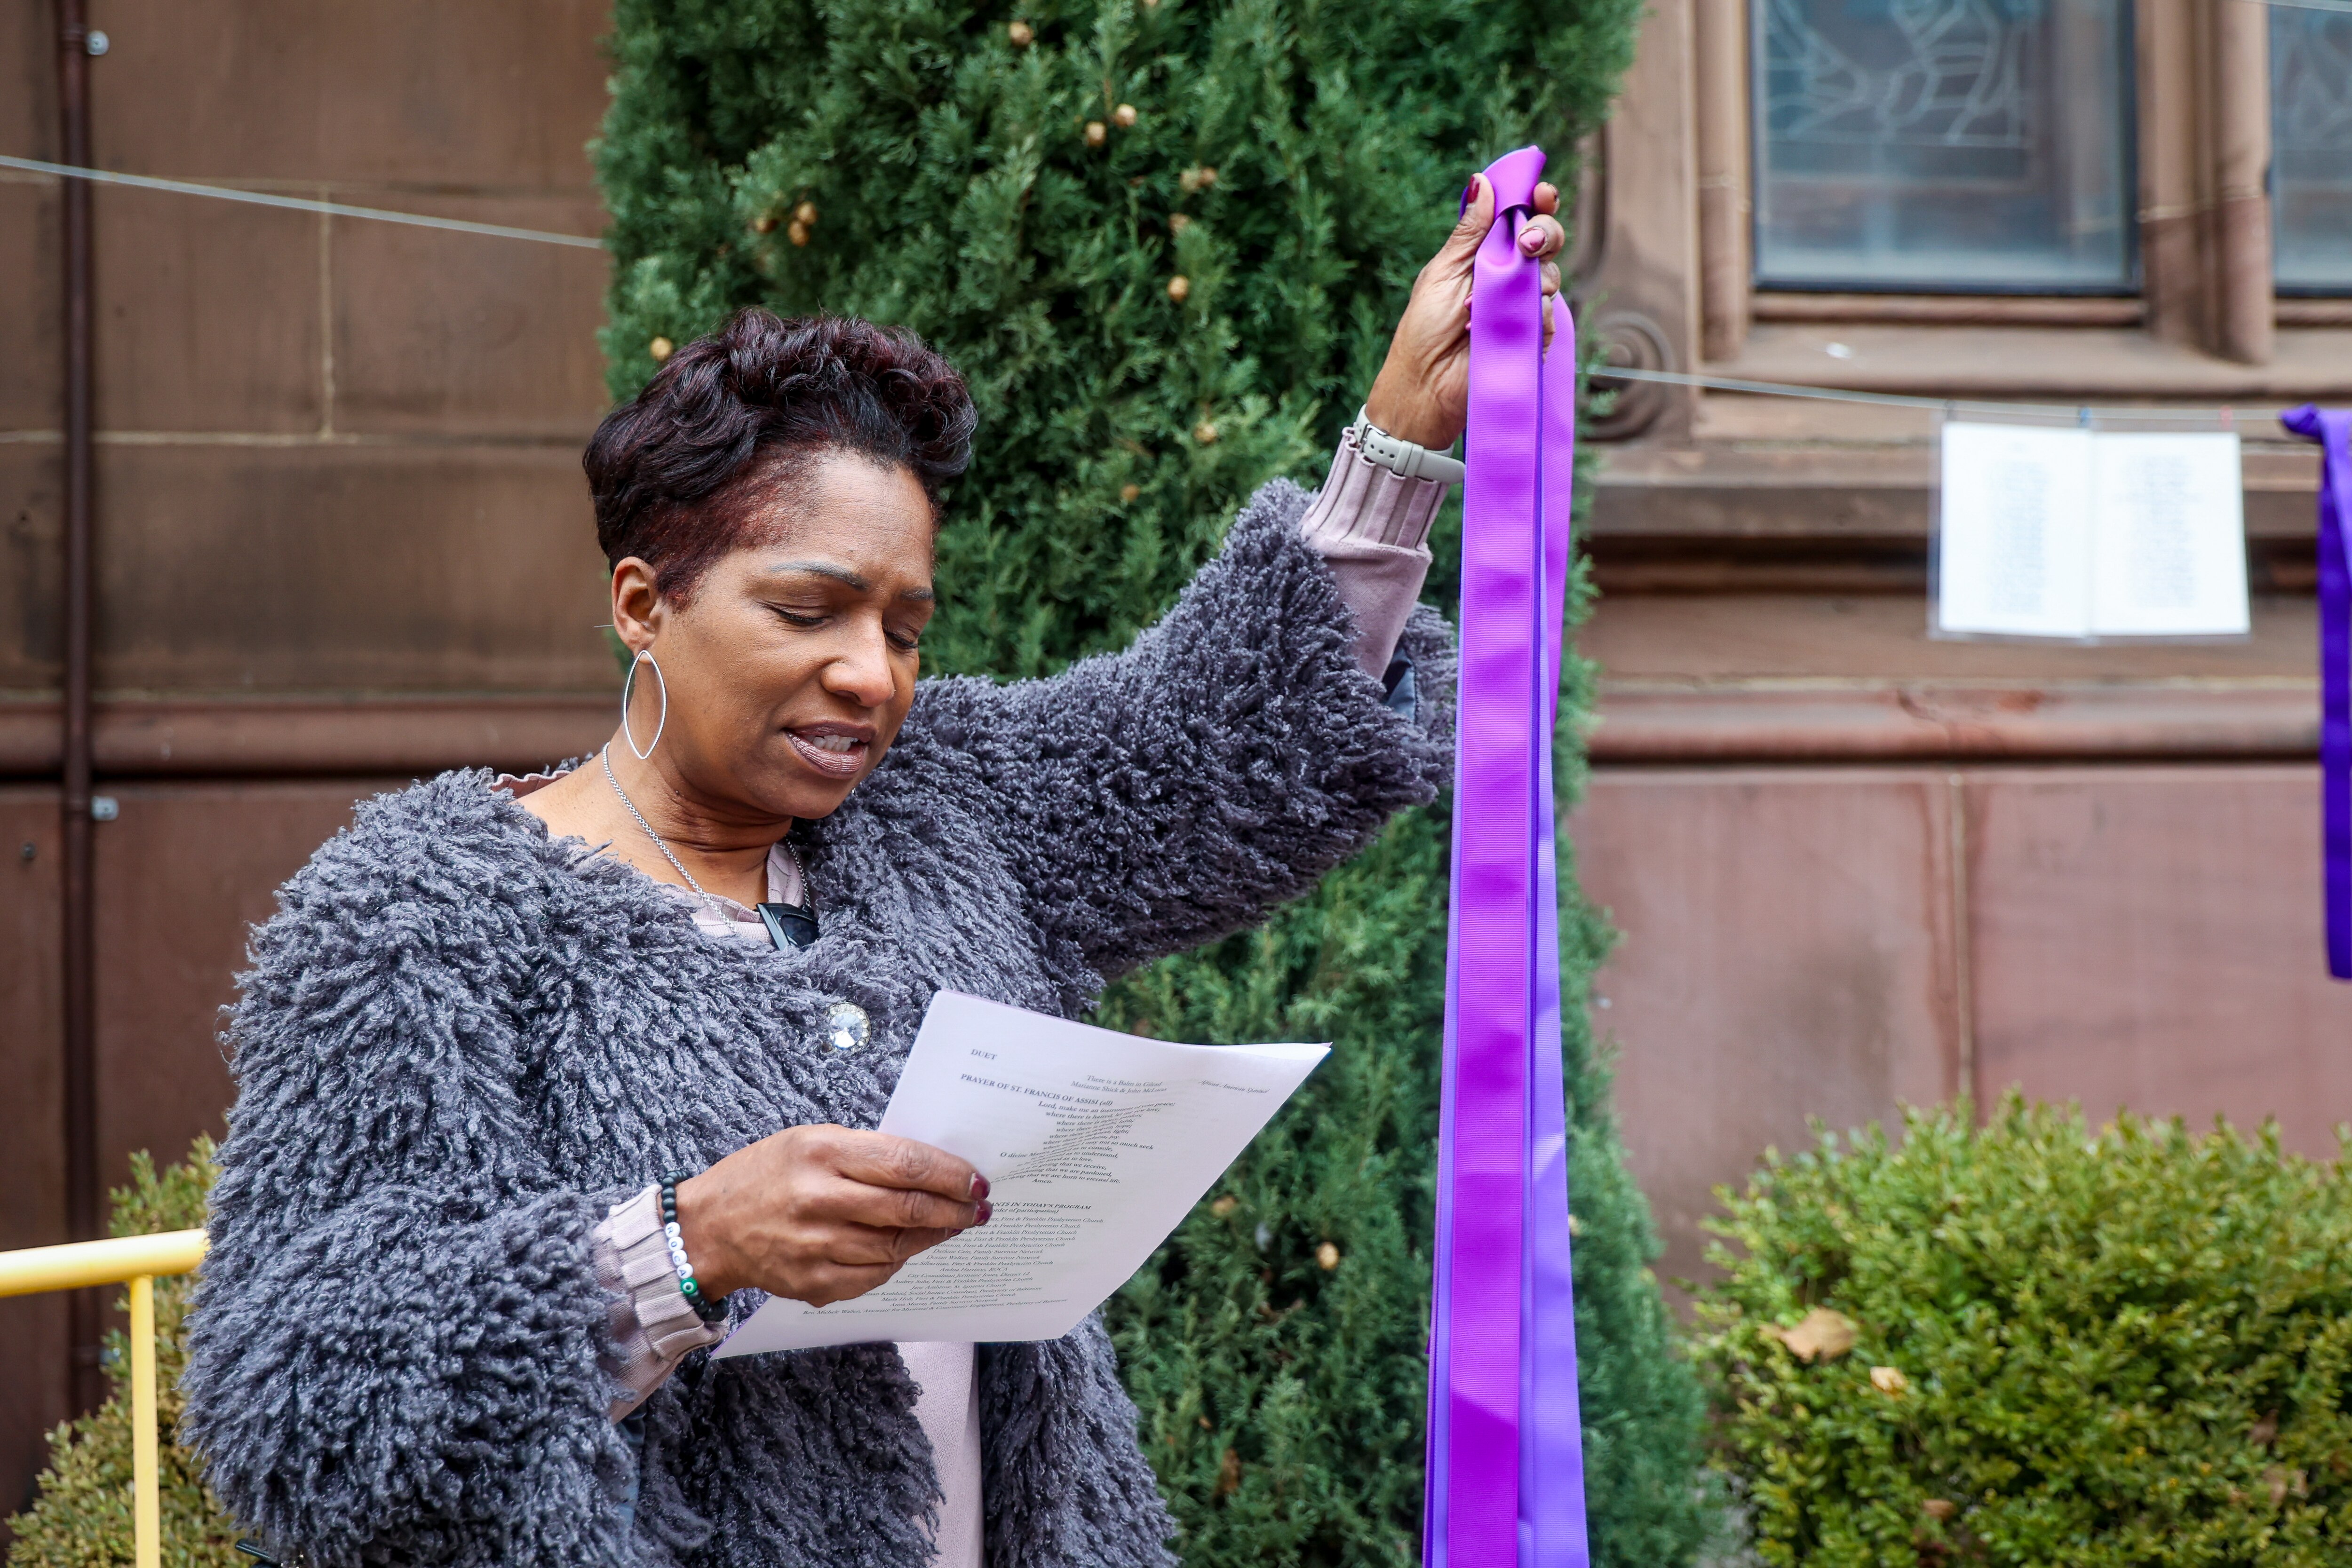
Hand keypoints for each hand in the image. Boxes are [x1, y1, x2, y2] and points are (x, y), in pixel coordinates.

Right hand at [675, 1124, 987, 1305]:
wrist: (710, 1226)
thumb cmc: (766, 1174)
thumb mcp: (811, 1141)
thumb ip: (866, 1153)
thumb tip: (930, 1169)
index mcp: (821, 1153)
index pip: (905, 1164)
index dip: (950, 1174)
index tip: (976, 1179)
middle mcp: (818, 1199)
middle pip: (908, 1208)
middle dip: (954, 1209)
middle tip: (977, 1207)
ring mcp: (815, 1245)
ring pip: (897, 1246)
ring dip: (934, 1237)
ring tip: (953, 1226)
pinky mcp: (811, 1282)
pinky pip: (873, 1276)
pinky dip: (899, 1262)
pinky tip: (910, 1248)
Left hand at [1361, 173, 1567, 451]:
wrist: (1422, 386)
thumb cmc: (1424, 330)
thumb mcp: (1441, 273)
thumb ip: (1468, 232)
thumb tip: (1482, 181)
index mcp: (1486, 253)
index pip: (1521, 217)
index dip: (1537, 201)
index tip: (1540, 192)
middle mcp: (1509, 276)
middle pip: (1547, 241)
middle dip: (1545, 234)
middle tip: (1527, 244)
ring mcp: (1522, 307)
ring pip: (1552, 278)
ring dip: (1530, 283)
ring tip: (1485, 303)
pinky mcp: (1531, 338)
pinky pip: (1549, 319)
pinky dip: (1530, 320)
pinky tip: (1495, 328)